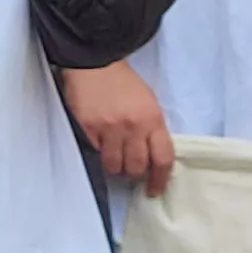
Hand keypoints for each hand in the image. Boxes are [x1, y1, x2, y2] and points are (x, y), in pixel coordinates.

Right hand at [59, 62, 174, 196]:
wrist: (96, 63)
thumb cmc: (124, 83)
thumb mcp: (148, 103)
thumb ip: (152, 129)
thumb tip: (152, 158)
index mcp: (152, 119)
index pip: (163, 158)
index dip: (160, 179)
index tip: (155, 189)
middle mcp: (133, 127)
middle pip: (137, 167)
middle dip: (135, 173)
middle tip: (131, 170)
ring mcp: (109, 129)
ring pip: (114, 166)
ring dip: (116, 167)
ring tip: (115, 158)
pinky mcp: (88, 128)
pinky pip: (96, 153)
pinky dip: (99, 153)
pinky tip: (101, 144)